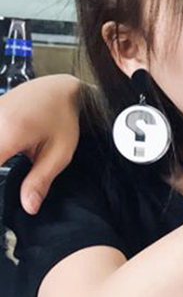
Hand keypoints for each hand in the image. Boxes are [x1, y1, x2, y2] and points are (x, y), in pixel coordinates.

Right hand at [0, 74, 81, 213]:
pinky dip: (0, 151)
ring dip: (1, 162)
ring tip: (15, 162)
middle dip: (1, 172)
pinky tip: (6, 158)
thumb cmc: (63, 118)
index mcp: (8, 132)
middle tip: (17, 168)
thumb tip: (28, 208)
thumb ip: (40, 181)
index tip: (7, 197)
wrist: (59, 89)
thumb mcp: (60, 153)